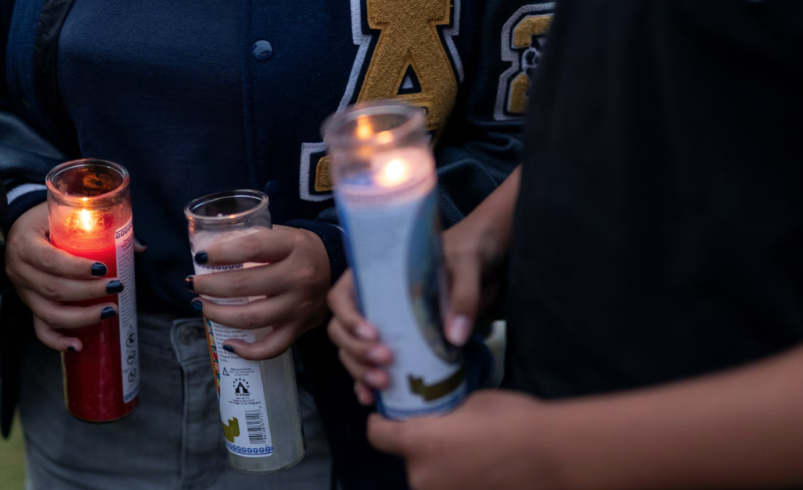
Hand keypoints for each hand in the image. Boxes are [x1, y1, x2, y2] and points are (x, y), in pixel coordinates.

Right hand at [5, 202, 128, 351]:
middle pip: (53, 289)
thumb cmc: (50, 219)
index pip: (50, 260)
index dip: (77, 268)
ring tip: (110, 311)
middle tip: (117, 287)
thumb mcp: (69, 214)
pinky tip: (79, 345)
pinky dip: (58, 340)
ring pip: (49, 313)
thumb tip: (138, 247)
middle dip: (89, 292)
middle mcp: (20, 270)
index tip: (104, 269)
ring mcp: (24, 291)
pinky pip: (40, 328)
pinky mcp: (31, 304)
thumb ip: (101, 227)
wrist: (24, 227)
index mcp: (26, 243)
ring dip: (82, 317)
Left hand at [188, 225, 330, 359]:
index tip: (201, 257)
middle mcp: (299, 277)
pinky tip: (228, 344)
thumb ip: (252, 239)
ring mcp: (300, 306)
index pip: (251, 249)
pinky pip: (272, 348)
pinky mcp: (300, 327)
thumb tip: (210, 251)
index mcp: (293, 247)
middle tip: (193, 283)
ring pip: (250, 318)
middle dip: (209, 286)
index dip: (221, 254)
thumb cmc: (301, 250)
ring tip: (200, 306)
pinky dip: (247, 351)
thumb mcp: (283, 234)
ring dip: (217, 314)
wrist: (337, 267)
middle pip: (244, 285)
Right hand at [327, 207, 508, 404]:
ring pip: (354, 352)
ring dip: (361, 371)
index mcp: (377, 274)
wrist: (490, 262)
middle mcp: (374, 301)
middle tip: (385, 360)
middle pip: (343, 331)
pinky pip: (373, 366)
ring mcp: (385, 325)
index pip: (342, 296)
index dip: (348, 318)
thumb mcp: (467, 264)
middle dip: (357, 351)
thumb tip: (454, 337)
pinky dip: (369, 384)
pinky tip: (374, 399)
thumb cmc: (470, 251)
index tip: (372, 333)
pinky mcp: (400, 344)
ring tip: (384, 383)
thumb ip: (462, 295)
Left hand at [368, 390, 556, 489]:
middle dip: (421, 446)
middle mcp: (421, 476)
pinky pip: (451, 487)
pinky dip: (459, 479)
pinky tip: (480, 467)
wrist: (550, 455)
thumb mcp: (470, 402)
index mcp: (418, 443)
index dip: (379, 423)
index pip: (378, 436)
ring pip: (430, 477)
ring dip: (440, 465)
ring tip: (469, 451)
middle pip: (408, 458)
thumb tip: (441, 417)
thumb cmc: (511, 420)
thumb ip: (444, 413)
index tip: (384, 417)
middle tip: (445, 432)